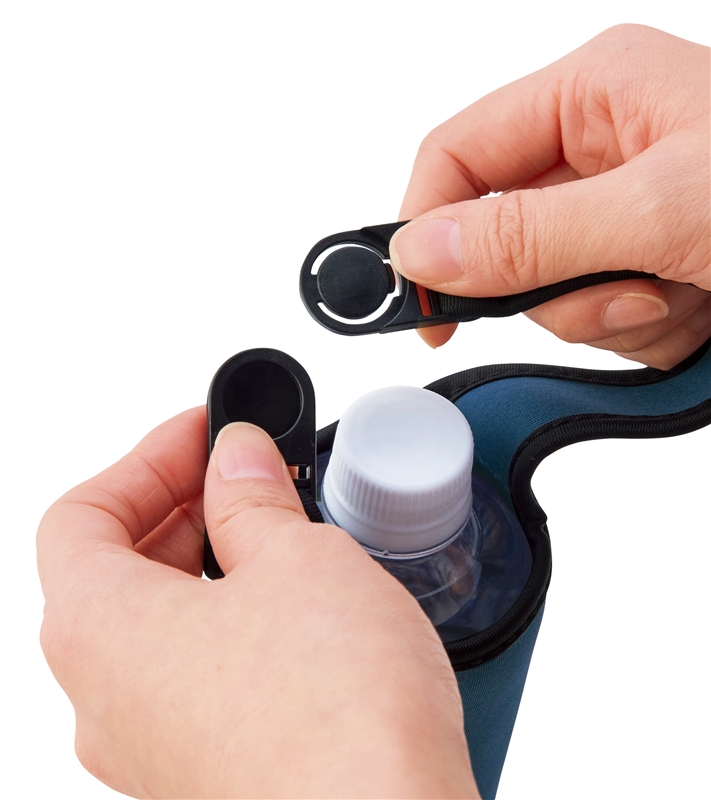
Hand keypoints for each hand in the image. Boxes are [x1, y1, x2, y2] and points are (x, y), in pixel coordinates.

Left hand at [37, 409, 477, 798]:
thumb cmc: (337, 718)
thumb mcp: (296, 561)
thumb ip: (250, 499)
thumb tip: (236, 457)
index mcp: (101, 633)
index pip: (79, 517)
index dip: (144, 459)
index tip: (203, 431)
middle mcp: (109, 700)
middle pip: (114, 570)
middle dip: (178, 505)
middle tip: (243, 470)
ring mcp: (157, 744)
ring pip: (158, 625)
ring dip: (208, 561)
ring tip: (275, 528)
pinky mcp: (209, 768)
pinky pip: (197, 672)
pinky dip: (230, 617)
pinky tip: (291, 602)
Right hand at [390, 24, 709, 368]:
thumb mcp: (665, 209)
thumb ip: (532, 234)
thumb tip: (422, 250)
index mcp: (592, 96)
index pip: (455, 156)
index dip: (423, 226)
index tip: (420, 300)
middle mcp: (601, 149)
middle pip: (502, 237)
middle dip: (554, 289)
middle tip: (620, 293)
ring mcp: (623, 213)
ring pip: (551, 292)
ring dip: (610, 316)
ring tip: (681, 297)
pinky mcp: (647, 263)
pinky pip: (600, 317)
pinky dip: (645, 332)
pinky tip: (699, 309)